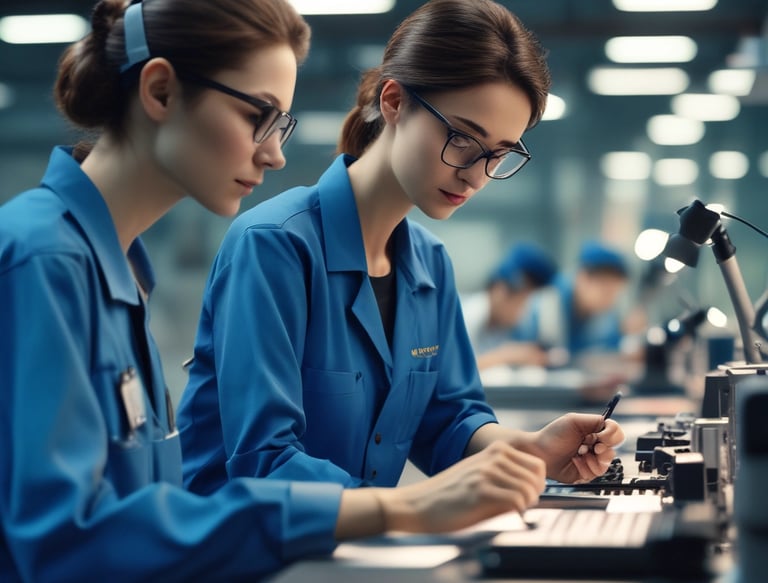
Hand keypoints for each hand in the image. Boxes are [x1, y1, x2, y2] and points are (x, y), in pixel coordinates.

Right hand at [377, 441, 545, 532]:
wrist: (416, 505)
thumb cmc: (448, 496)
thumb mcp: (478, 476)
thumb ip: (503, 476)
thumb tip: (533, 489)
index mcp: (494, 451)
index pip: (537, 464)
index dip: (537, 483)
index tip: (528, 496)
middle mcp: (492, 457)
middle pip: (537, 476)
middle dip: (535, 495)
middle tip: (522, 508)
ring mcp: (486, 472)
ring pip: (529, 488)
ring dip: (527, 505)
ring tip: (514, 513)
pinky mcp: (480, 490)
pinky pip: (516, 500)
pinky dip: (518, 512)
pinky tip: (508, 517)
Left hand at [529, 413, 624, 483]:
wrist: (540, 452)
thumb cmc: (554, 435)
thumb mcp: (574, 420)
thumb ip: (595, 420)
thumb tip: (610, 426)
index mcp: (594, 431)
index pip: (615, 433)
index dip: (611, 435)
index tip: (600, 436)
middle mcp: (595, 446)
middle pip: (613, 448)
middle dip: (603, 449)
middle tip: (590, 448)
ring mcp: (592, 460)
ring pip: (607, 462)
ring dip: (594, 459)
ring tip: (579, 454)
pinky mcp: (587, 473)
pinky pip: (597, 473)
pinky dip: (587, 467)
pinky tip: (576, 462)